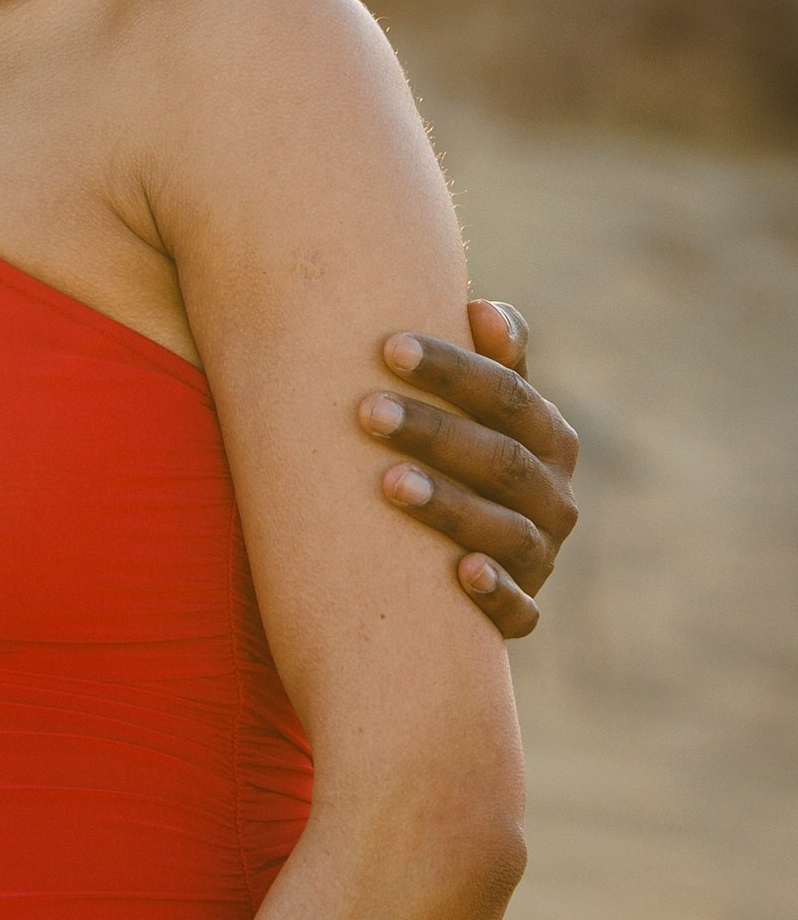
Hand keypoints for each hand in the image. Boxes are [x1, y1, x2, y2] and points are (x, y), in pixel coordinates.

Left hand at [358, 298, 579, 638]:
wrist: (443, 564)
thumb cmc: (449, 457)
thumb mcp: (471, 409)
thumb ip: (486, 359)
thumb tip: (481, 308)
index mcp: (545, 435)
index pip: (508, 394)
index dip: (452, 370)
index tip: (389, 347)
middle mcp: (552, 495)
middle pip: (502, 458)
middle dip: (435, 432)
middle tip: (366, 410)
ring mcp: (539, 556)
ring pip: (506, 531)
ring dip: (449, 506)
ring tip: (387, 482)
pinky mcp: (520, 612)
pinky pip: (518, 611)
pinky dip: (496, 593)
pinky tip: (462, 572)